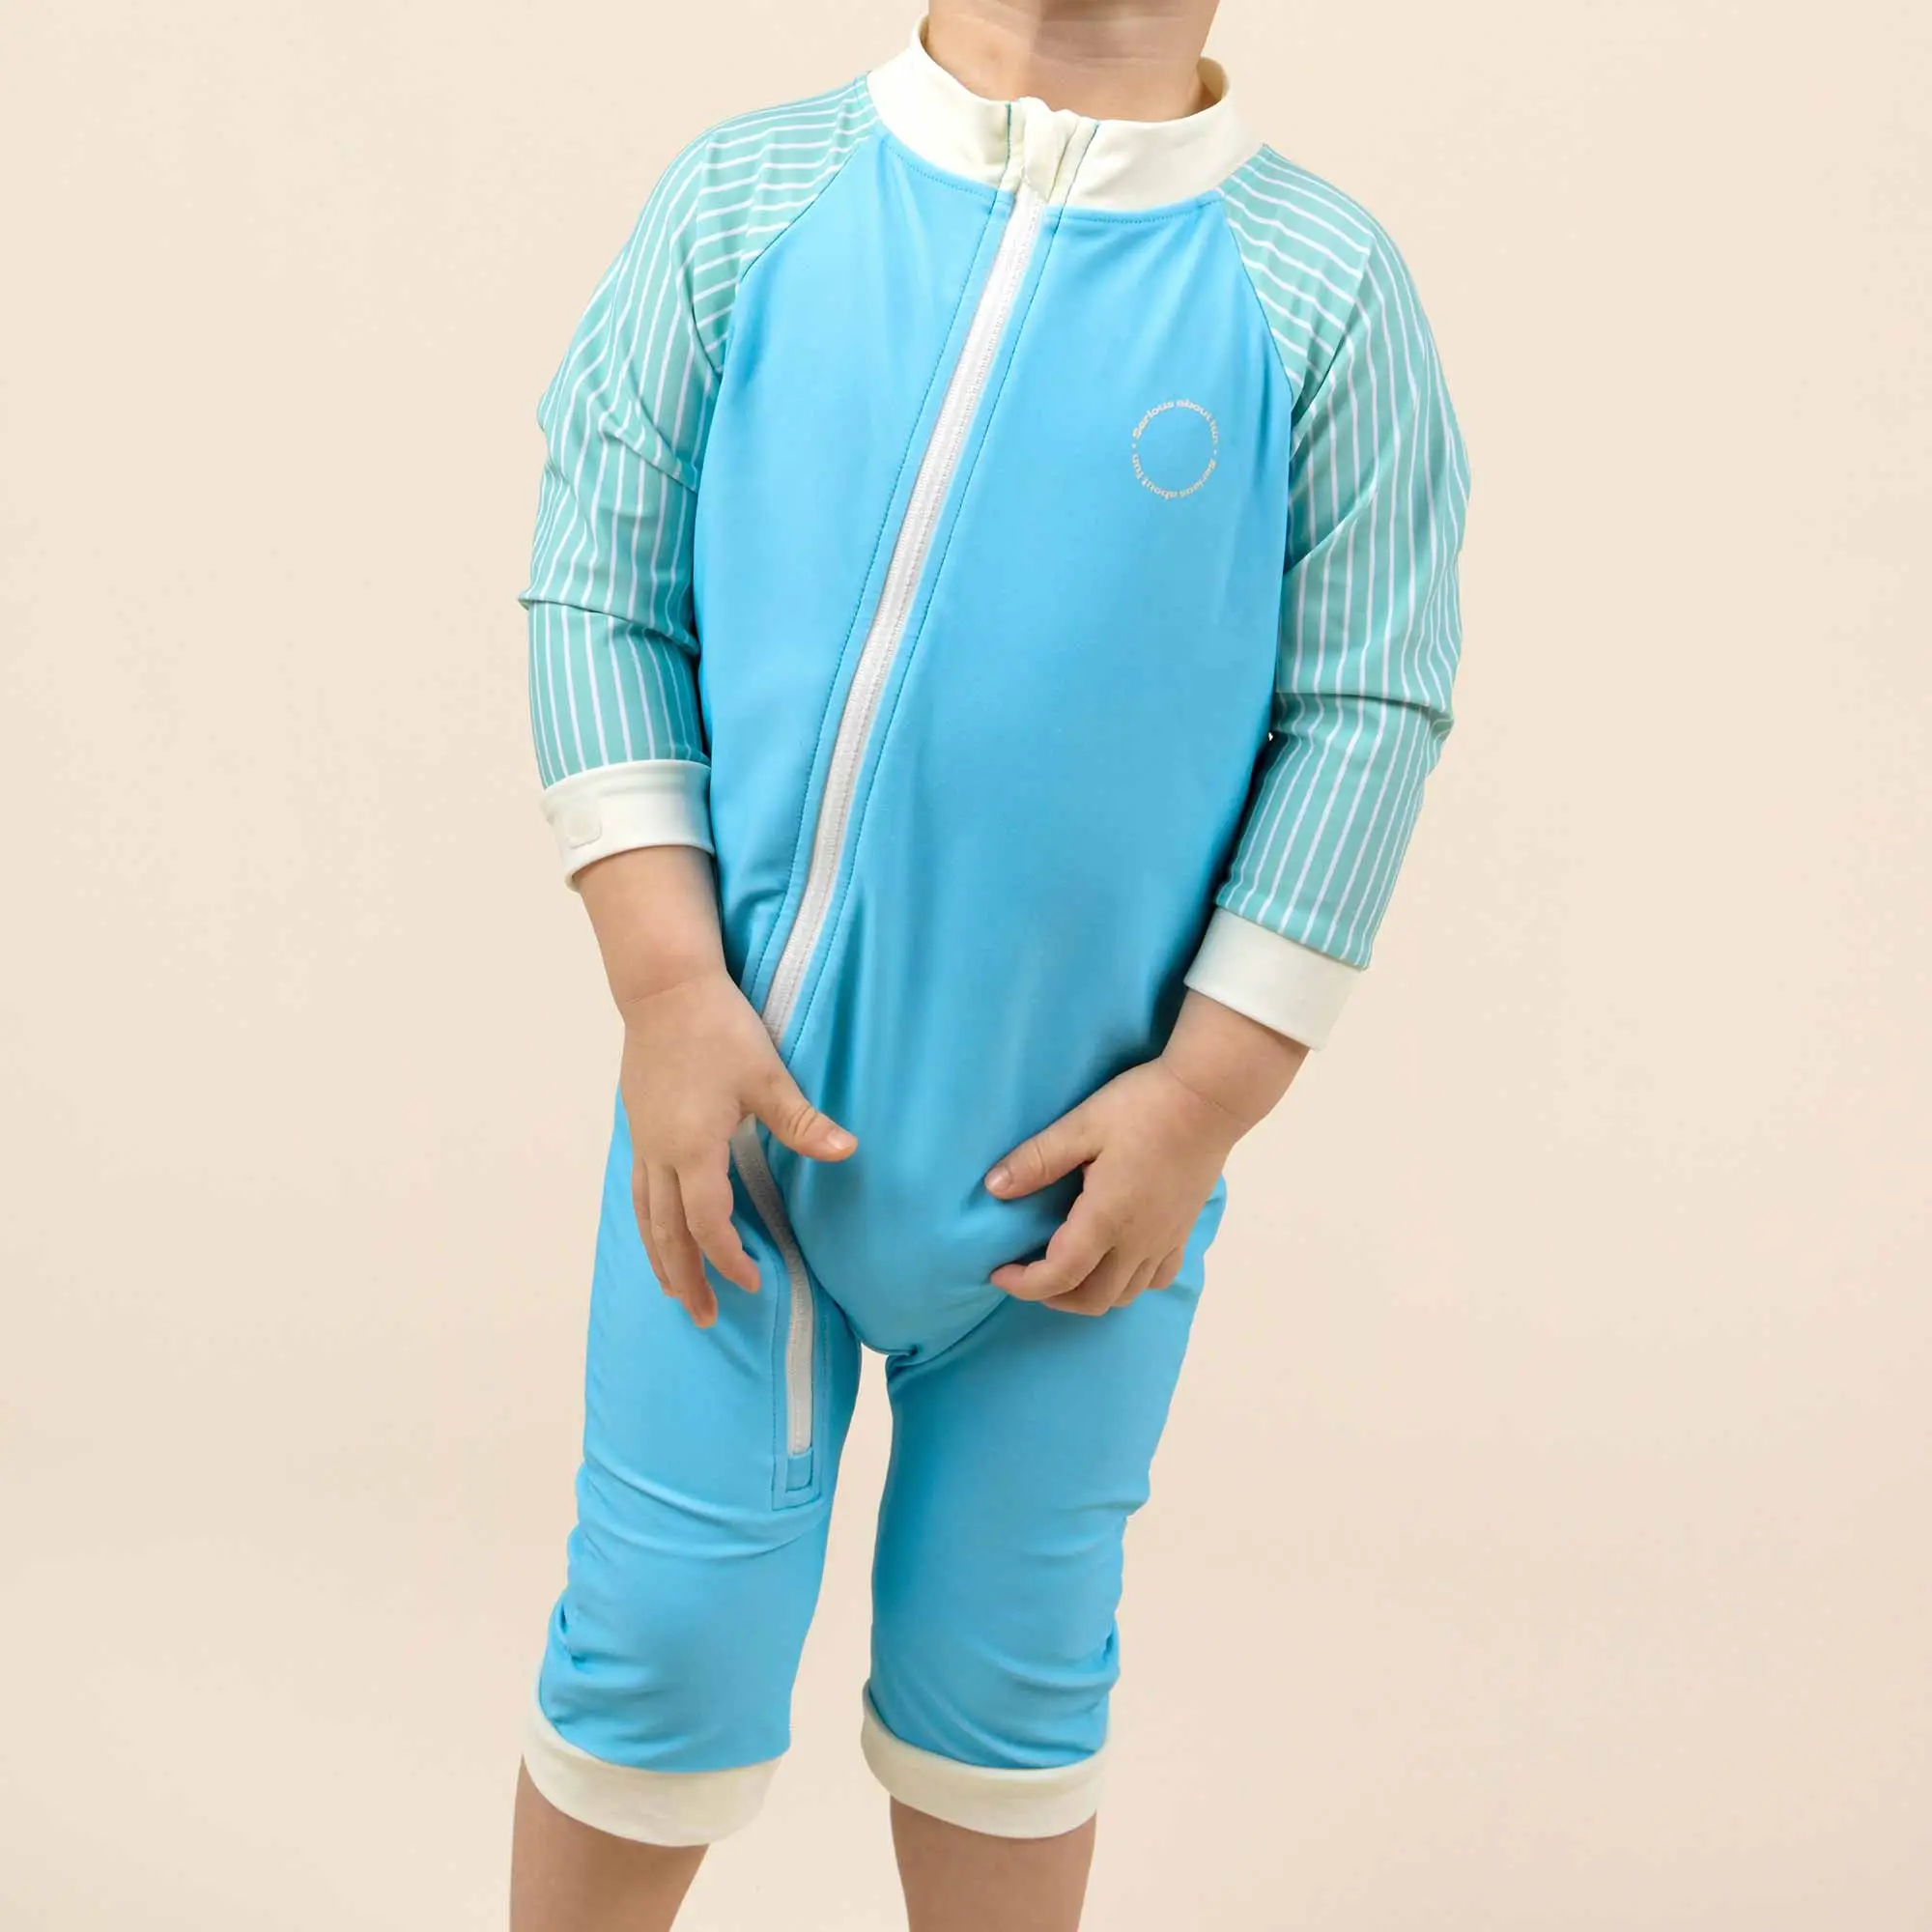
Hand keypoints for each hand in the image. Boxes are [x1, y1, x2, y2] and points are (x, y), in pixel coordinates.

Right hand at [616, 967, 853, 1327]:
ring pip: (644, 1216)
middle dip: (686, 1278)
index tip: (753, 1283)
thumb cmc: (717, 1028)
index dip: (728, 1259)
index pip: (707, 1224)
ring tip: (675, 1291)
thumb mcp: (765, 1075)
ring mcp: (643, 1141)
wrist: (664, 989)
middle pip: (666, 1234)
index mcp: (692, 1149)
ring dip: (661, 1258)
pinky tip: (658, 1232)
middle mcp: (659, 1153)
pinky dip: (648, 1224)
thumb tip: (846, 1150)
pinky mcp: (639, 1126)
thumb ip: (801, 1121)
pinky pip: (638, 1191)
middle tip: (704, 1318)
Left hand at [983, 991, 1307, 1315]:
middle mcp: (1138, 1241)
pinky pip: (1157, 1278)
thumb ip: (1037, 1160)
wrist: (1210, 1097)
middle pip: (1093, 1299)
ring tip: (1064, 1272)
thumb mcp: (1081, 1125)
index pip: (1061, 1276)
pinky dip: (1129, 1284)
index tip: (999, 1272)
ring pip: (1126, 1294)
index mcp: (1107, 1219)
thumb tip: (994, 1188)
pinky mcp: (1184, 1230)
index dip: (1024, 1285)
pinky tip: (1115, 1261)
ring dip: (1089, 1295)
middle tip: (1026, 1274)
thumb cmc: (1142, 1106)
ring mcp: (1166, 1239)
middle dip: (1053, 1297)